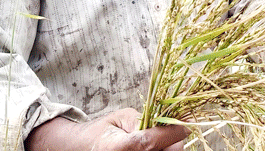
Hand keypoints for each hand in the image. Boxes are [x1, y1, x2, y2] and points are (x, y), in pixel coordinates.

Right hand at [26, 109, 187, 150]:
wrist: (80, 148)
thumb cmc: (101, 132)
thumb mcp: (121, 117)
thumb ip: (145, 120)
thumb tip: (170, 123)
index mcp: (118, 147)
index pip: (151, 141)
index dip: (172, 133)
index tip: (184, 126)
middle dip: (172, 143)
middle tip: (171, 134)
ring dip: (166, 150)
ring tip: (158, 142)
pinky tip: (155, 148)